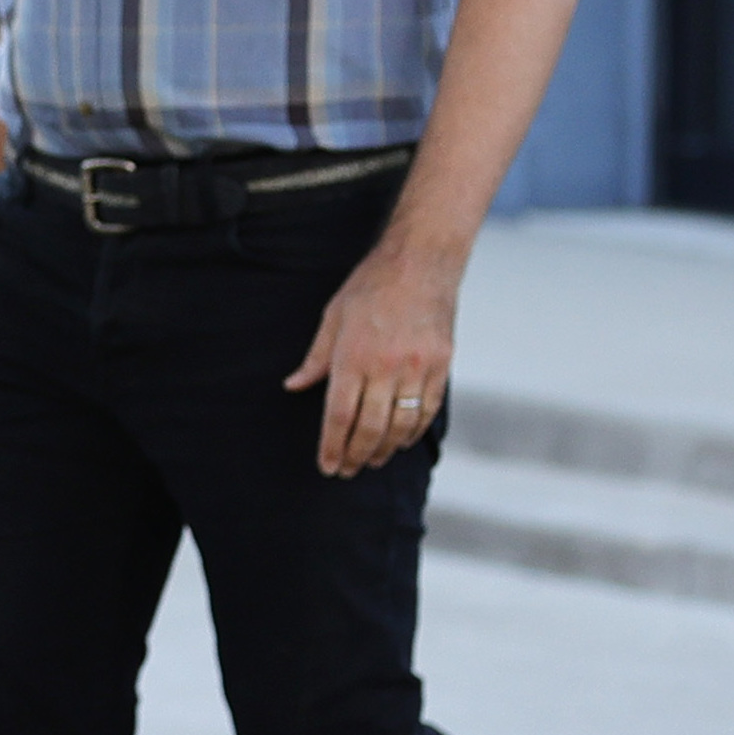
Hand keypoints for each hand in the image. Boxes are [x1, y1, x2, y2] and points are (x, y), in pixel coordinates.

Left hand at [284, 237, 461, 477]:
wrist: (420, 264)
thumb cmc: (369, 288)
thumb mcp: (332, 317)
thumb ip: (315, 358)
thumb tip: (293, 386)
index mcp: (353, 354)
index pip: (339, 414)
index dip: (332, 445)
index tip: (327, 466)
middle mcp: (386, 366)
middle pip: (370, 426)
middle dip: (356, 454)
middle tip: (347, 470)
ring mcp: (418, 368)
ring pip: (401, 424)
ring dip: (385, 449)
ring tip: (371, 460)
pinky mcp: (441, 366)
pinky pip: (427, 410)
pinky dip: (413, 431)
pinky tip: (400, 441)